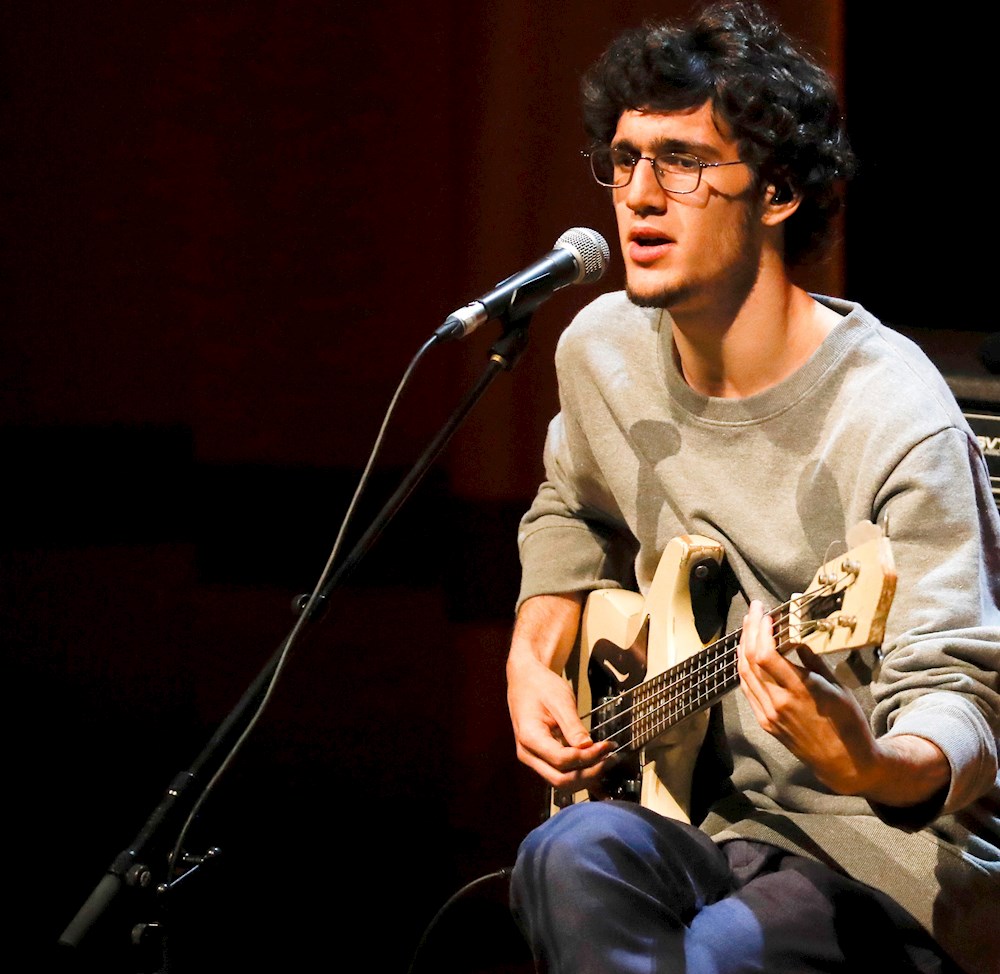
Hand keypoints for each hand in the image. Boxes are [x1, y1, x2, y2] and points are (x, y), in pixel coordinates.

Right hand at [507, 651, 614, 792]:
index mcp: (530, 737)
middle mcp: (528, 754)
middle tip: (609, 759)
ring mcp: (534, 758)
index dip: (587, 757)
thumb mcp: (559, 700)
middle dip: (588, 773)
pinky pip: (561, 774)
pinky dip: (580, 776)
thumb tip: (588, 747)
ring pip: (561, 782)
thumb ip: (573, 726)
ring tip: (605, 761)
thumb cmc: (540, 686)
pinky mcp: (542, 758)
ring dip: (585, 776)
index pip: (562, 760)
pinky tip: (597, 774)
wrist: (526, 680)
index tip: (605, 747)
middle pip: (561, 780)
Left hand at [737, 600, 881, 794]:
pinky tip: (747, 654)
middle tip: (754, 611)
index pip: (765, 654)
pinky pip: (748, 689)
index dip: (759, 629)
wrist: (845, 763)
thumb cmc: (848, 722)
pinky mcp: (766, 722)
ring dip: (743, 647)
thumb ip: (812, 662)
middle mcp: (778, 702)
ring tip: (749, 627)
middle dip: (749, 630)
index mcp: (800, 690)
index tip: (764, 612)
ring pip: (744, 674)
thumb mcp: (837, 687)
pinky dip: (745, 669)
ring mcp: (769, 714)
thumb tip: (796, 640)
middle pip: (750, 659)